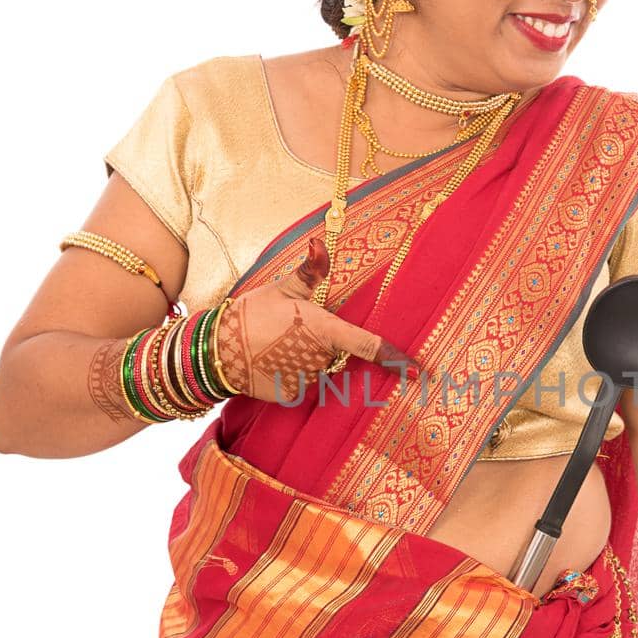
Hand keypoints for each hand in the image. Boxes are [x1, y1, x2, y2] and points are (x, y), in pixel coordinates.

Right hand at [216, 235, 421, 404]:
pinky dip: (292, 374)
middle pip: (338, 353)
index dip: (398, 360)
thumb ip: (311, 270)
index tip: (421, 373)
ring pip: (320, 369)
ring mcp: (306, 380)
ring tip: (279, 344)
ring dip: (308, 358)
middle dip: (325, 343)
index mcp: (324, 329)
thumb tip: (320, 241)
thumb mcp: (284, 288)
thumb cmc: (253, 313)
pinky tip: (273, 362)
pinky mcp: (291, 396)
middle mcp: (320, 358)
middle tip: (293, 330)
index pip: (369, 345)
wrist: (216, 349)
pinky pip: (303, 385)